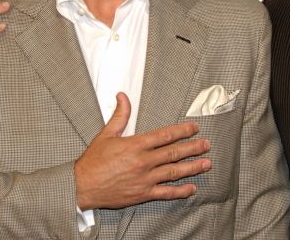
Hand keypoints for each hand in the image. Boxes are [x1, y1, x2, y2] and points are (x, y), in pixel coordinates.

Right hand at [74, 92, 211, 209]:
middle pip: (174, 153)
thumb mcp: (106, 134)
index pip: (165, 135)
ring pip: (174, 172)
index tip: (194, 127)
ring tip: (206, 163)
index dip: (182, 131)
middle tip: (206, 145)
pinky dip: (180, 191)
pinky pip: (166, 192)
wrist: (82, 186)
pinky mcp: (143, 193)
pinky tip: (191, 188)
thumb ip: (120, 115)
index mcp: (135, 145)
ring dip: (192, 167)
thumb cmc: (93, 161)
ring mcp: (145, 179)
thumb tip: (123, 96)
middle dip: (193, 148)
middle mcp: (143, 162)